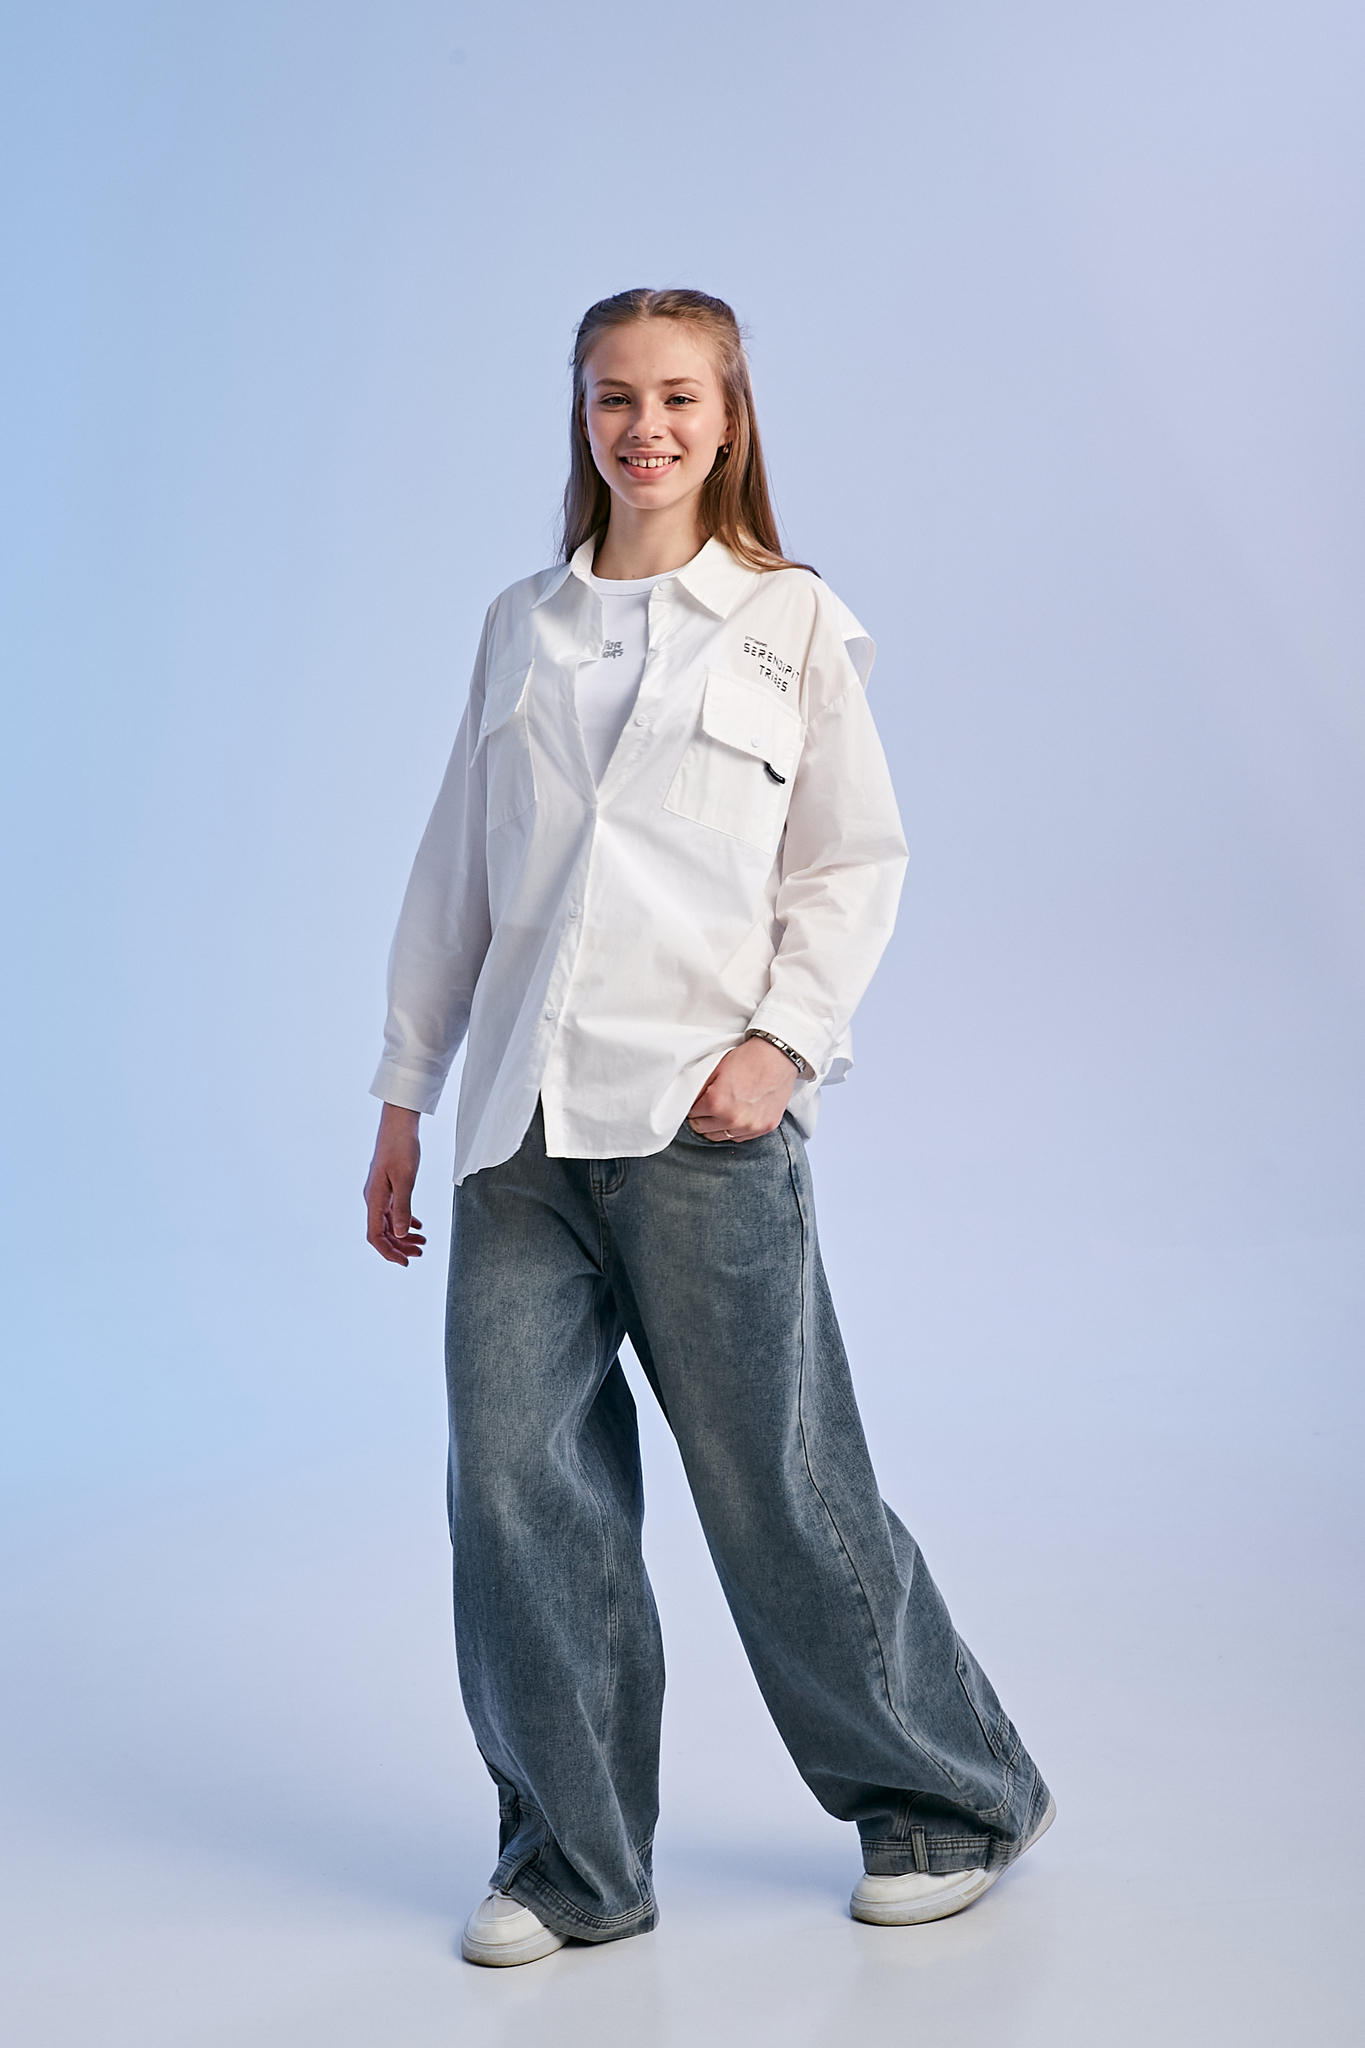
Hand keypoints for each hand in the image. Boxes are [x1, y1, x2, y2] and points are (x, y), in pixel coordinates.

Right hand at [364, 1103, 426, 1264]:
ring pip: (389, 1223)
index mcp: (374, 1199)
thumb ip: (403, 1208)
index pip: (376, 1236)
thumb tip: (401, 1234)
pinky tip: (418, 1226)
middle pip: (382, 1232)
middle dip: (400, 1247)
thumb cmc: (400, 1148)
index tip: (405, 1262)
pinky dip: (405, 1221)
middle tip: (419, 1253)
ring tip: (422, 1243)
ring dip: (404, 1236)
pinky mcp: (387, 1186)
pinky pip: (393, 1211)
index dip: (389, 1252)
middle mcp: (374, 1199)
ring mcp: (380, 1193)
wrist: (398, 1124)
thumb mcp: (405, 1180)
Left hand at [687, 1037, 798, 1143]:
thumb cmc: (747, 1058)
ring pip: (721, 1137)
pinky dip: (734, 1130)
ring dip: (716, 1127)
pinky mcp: (764, 1128)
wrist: (778, 1056)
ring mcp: (750, 1126)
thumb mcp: (716, 1069)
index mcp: (716, 1103)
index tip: (696, 1104)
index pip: (692, 1115)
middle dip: (701, 1119)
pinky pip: (740, 1138)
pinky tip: (735, 1118)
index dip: (692, 1108)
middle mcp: (732, 1119)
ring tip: (720, 1114)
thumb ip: (700, 1089)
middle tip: (705, 1109)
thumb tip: (690, 1102)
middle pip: (703, 1129)